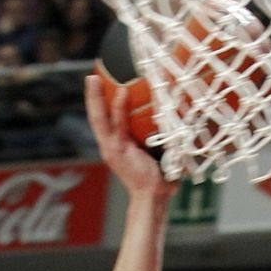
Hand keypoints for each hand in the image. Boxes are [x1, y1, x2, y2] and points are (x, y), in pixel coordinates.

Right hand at [85, 74, 174, 199]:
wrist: (154, 196)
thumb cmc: (160, 175)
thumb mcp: (156, 150)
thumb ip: (158, 134)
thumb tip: (178, 113)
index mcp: (117, 145)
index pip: (106, 119)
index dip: (101, 102)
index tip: (101, 83)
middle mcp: (110, 145)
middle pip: (96, 116)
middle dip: (92, 96)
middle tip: (92, 75)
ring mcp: (112, 148)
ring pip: (99, 119)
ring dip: (95, 97)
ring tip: (94, 78)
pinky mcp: (117, 151)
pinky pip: (118, 125)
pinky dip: (118, 108)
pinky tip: (121, 92)